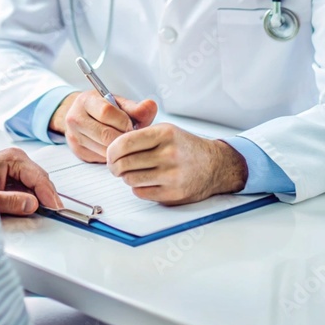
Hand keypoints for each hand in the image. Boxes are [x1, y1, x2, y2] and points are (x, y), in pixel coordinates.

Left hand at [0, 147, 62, 215]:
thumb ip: (9, 201)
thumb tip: (31, 204)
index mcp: (12, 158)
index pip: (39, 177)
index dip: (49, 195)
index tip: (56, 210)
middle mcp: (17, 160)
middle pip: (41, 180)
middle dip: (48, 197)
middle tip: (57, 214)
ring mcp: (16, 168)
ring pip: (37, 185)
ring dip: (42, 198)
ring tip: (48, 214)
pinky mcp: (13, 177)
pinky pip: (29, 188)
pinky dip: (34, 199)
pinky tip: (34, 209)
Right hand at [49, 90, 157, 162]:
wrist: (82, 115)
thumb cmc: (104, 108)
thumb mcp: (118, 103)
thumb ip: (135, 107)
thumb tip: (151, 106)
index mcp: (86, 101)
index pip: (106, 112)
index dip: (123, 121)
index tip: (131, 124)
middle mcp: (75, 118)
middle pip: (105, 134)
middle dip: (123, 138)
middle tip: (132, 138)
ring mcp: (74, 136)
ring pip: (103, 149)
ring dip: (119, 149)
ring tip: (126, 142)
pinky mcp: (78, 151)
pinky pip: (100, 158)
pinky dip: (112, 156)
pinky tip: (117, 149)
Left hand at [106, 125, 247, 203]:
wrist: (214, 165)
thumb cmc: (185, 147)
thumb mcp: (166, 131)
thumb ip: (141, 136)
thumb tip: (112, 147)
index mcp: (164, 134)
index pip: (125, 143)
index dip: (111, 150)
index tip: (110, 154)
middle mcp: (169, 154)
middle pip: (124, 163)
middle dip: (115, 166)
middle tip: (115, 166)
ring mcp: (172, 175)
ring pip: (130, 179)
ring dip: (126, 177)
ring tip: (131, 172)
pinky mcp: (173, 193)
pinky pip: (141, 192)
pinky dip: (138, 187)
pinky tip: (145, 181)